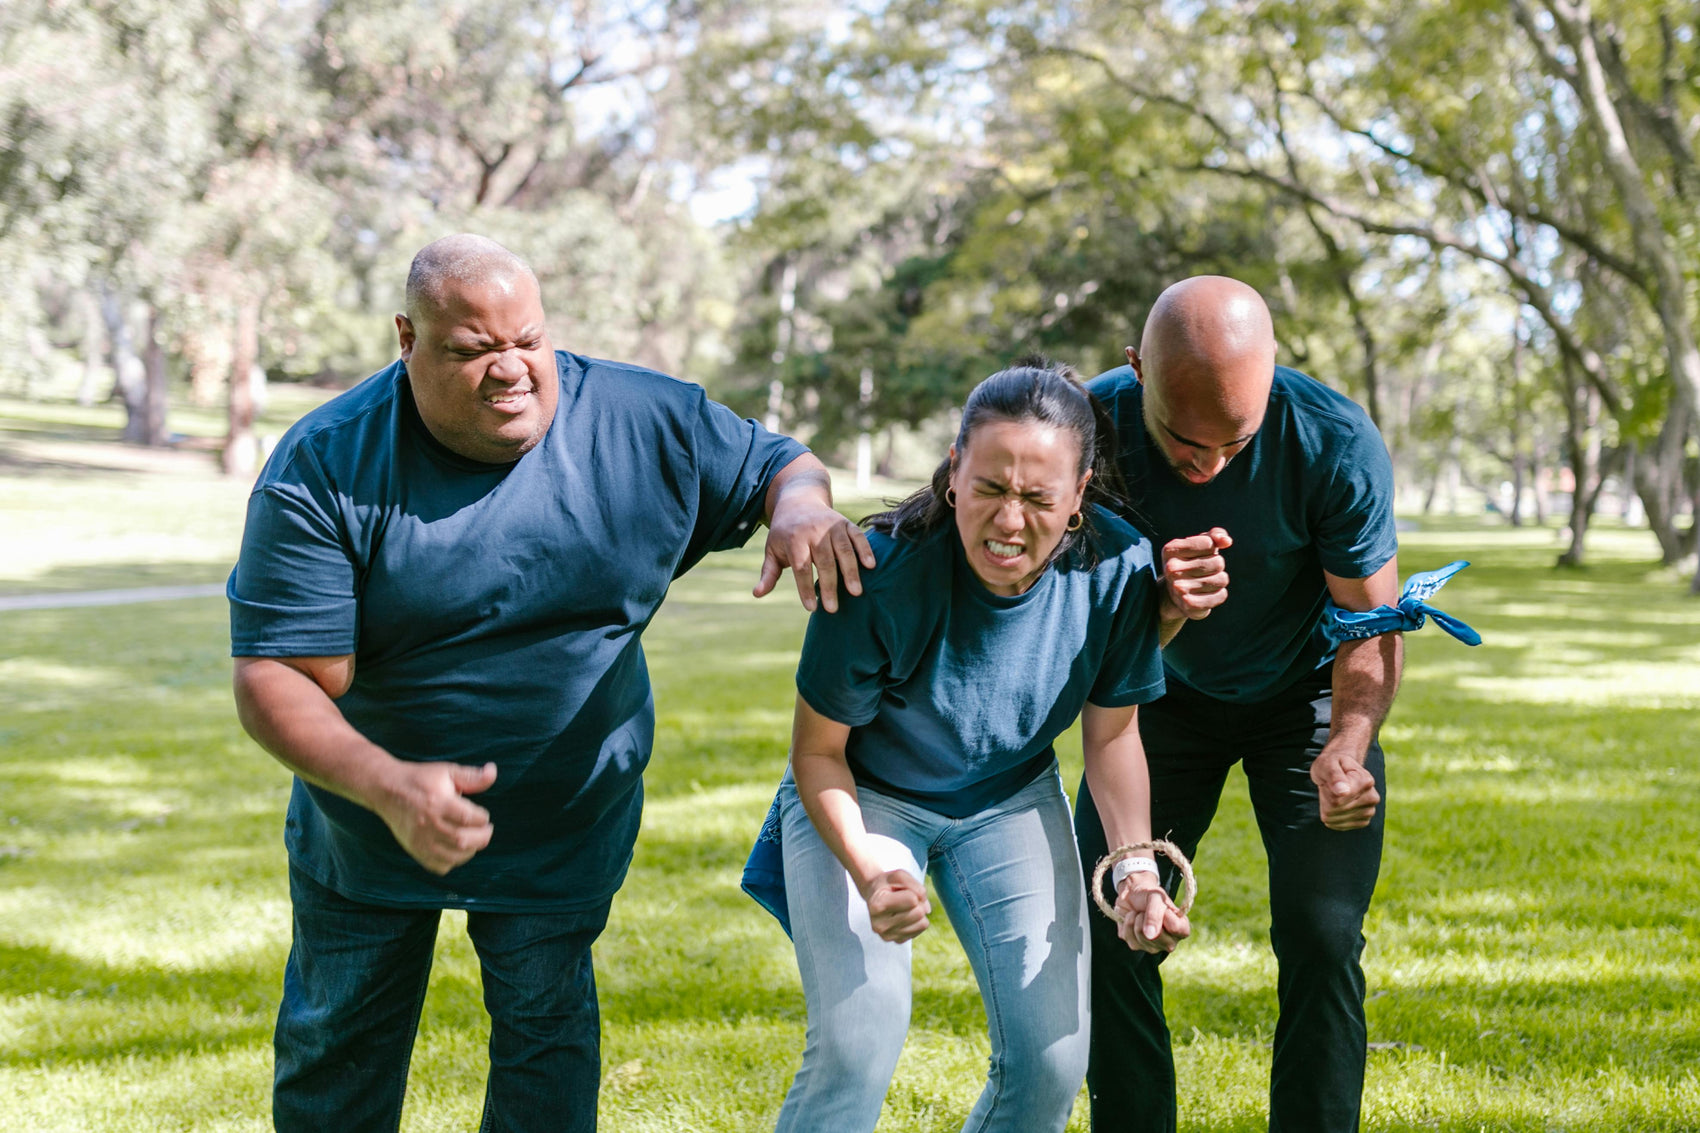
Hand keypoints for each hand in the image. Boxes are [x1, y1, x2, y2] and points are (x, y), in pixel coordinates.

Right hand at [375, 760, 497, 874]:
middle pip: (463, 840)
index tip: (482, 815)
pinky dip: (453, 861)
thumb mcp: (447, 771)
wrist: (386, 790)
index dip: (482, 818)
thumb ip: (471, 776)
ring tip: (473, 839)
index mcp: (438, 802)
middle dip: (482, 837)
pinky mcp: (415, 849)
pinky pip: (439, 866)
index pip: (469, 818)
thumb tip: (492, 772)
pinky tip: (456, 849)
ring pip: (453, 856)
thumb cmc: (421, 779)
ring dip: (470, 850)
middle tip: (486, 830)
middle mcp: (429, 823)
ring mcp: (421, 839)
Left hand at [755, 501, 875, 612]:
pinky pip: (857, 536)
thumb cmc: (785, 533)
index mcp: (794, 539)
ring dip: (851, 571)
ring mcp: (832, 525)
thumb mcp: (772, 550)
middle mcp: (814, 531)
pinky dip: (865, 549)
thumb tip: (757, 594)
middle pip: (824, 561)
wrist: (799, 500)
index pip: (801, 567)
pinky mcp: (845, 522)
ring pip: (843, 550)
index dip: (806, 588)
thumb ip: (768, 573)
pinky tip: (871, 566)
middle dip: (829, 586)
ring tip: (856, 593)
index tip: (811, 608)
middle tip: (833, 609)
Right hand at [860, 869, 930, 942]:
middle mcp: (879, 925)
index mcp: (877, 905)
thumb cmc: (888, 884)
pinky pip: (920, 930)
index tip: (900, 890)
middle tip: (904, 898)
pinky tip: (904, 916)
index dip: (912, 890)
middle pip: (919, 912)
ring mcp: (887, 936)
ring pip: (923, 923)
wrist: (874, 896)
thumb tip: (927, 910)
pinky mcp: (896, 941)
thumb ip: (915, 885)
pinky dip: (917, 921)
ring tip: (905, 907)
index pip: (912, 899)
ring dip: (918, 911)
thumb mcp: (899, 875)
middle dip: (917, 902)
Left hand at [1115, 878, 1189, 953]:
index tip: (1162, 907)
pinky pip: (1128, 936)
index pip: (1177, 929)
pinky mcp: (1136, 946)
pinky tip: (1132, 919)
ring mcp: (1153, 947)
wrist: (1132, 895)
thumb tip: (1150, 935)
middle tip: (1148, 910)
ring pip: (1141, 935)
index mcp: (1181, 929)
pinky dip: (1127, 922)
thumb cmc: (1150, 895)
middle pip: (1157, 936)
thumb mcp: (1155, 897)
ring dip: (1136, 918)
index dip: (1166, 915)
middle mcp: (1169, 942)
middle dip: (1148, 917)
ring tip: (1140, 914)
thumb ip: (1155, 914)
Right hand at [1159, 528, 1231, 623]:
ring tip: (1204, 583)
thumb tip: (1226, 541)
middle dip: (1217, 565)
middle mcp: (1171, 569)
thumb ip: (1214, 535)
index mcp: (1170, 550)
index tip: (1200, 554)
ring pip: (1222, 579)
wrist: (1174, 595)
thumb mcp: (1199, 544)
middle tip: (1204, 571)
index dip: (1211, 548)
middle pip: (1218, 562)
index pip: (1208, 543)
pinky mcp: (1190, 606)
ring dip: (1219, 581)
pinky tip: (1206, 595)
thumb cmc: (1191, 563)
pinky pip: (1222, 595)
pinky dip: (1219, 595)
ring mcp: (1179, 589)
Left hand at [1310, 747, 1379, 829]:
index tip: (1329, 780)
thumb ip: (1334, 776)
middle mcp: (1372, 797)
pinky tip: (1336, 805)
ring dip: (1327, 807)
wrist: (1341, 769)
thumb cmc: (1332, 765)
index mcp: (1366, 781)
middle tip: (1330, 787)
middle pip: (1334, 809)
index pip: (1336, 799)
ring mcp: (1370, 811)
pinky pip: (1338, 826)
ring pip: (1334, 819)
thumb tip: (1343, 792)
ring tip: (1334, 794)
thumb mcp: (1328, 764)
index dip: (1326, 791)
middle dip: (1325, 799)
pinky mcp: (1364, 821)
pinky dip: (1332, 817)